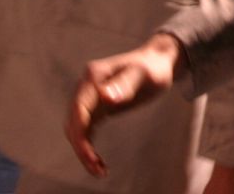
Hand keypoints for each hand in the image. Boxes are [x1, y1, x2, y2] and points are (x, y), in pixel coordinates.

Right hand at [65, 32, 183, 177]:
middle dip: (81, 148)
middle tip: (98, 170)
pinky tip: (99, 162)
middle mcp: (87, 87)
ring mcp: (90, 97)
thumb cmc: (154, 68)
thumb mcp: (144, 75)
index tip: (90, 156)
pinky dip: (89, 146)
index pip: (79, 109)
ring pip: (78, 129)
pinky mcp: (97, 107)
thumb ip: (126, 84)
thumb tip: (105, 98)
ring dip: (83, 150)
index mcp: (93, 76)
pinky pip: (86, 129)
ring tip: (100, 171)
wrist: (159, 62)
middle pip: (74, 122)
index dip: (80, 135)